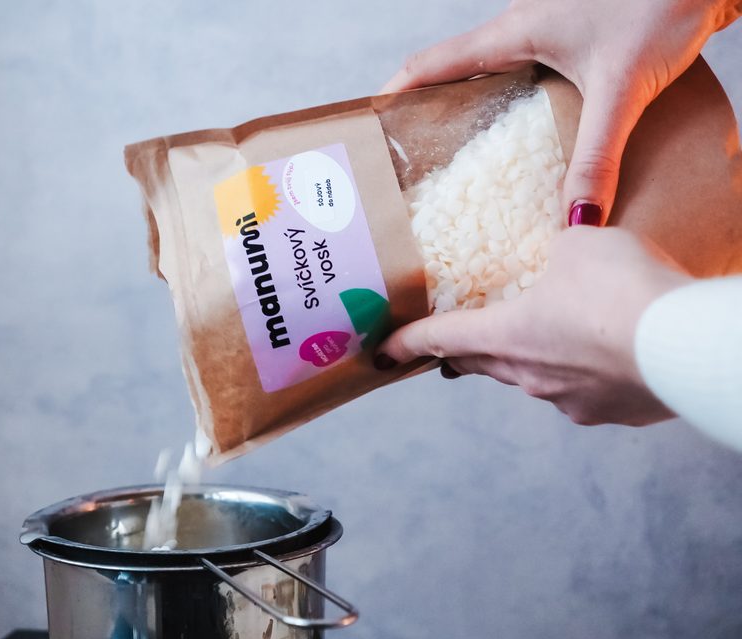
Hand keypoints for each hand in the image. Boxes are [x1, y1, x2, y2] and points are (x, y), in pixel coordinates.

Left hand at [377, 228, 691, 425]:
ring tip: (554, 338)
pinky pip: (585, 392)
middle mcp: (530, 376)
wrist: (687, 346)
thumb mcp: (582, 245)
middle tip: (454, 350)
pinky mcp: (613, 413)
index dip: (406, 344)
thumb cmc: (623, 290)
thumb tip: (567, 246)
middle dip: (465, 356)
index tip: (382, 355)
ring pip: (536, 381)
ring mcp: (571, 401)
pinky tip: (609, 354)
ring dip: (533, 362)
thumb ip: (562, 246)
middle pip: (483, 365)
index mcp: (507, 335)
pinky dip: (586, 373)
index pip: (440, 339)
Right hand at [380, 0, 741, 225]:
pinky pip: (527, 66)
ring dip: (473, 106)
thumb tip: (577, 222)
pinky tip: (531, 131)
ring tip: (465, 156)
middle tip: (417, 159)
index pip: (430, 65)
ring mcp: (548, 22)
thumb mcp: (621, 89)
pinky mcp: (576, 29)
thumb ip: (596, 158)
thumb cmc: (662, 2)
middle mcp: (521, 23)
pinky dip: (513, 99)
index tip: (369, 130)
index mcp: (512, 31)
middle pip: (455, 69)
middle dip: (429, 111)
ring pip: (492, 68)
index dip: (394, 96)